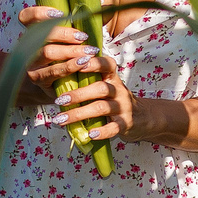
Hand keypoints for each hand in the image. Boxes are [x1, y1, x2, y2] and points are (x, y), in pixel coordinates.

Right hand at [17, 4, 103, 106]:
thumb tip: (109, 8)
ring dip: (70, 51)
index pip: (26, 17)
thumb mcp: (74, 38)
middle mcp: (28, 46)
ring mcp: (30, 63)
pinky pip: (53, 71)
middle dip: (64, 34)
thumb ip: (86, 23)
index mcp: (33, 32)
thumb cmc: (70, 56)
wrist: (63, 84)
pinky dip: (70, 66)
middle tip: (83, 37)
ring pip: (47, 52)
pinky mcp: (37, 79)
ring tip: (88, 52)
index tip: (61, 14)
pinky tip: (83, 63)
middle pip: (40, 35)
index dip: (39, 13)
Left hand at [21, 6, 139, 142]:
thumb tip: (56, 73)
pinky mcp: (125, 124)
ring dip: (80, 113)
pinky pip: (113, 128)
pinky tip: (89, 134)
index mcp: (112, 77)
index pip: (106, 64)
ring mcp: (123, 107)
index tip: (77, 64)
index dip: (93, 63)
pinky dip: (101, 131)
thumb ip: (87, 79)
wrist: (141, 118)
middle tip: (59, 100)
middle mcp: (119, 90)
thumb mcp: (105, 84)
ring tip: (61, 120)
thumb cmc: (113, 99)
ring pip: (102, 108)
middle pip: (100, 88)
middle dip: (79, 94)